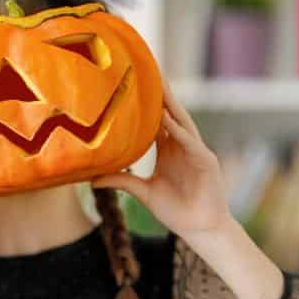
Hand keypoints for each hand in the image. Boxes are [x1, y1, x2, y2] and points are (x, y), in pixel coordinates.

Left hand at [92, 76, 230, 239]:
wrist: (200, 229)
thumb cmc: (175, 210)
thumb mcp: (142, 192)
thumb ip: (121, 181)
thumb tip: (91, 179)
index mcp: (169, 149)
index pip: (157, 120)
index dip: (146, 102)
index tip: (132, 83)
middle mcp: (183, 146)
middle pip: (171, 114)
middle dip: (161, 93)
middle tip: (148, 69)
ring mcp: (196, 152)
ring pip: (183, 123)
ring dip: (172, 105)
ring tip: (160, 84)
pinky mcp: (206, 163)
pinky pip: (191, 144)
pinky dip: (180, 133)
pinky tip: (168, 121)